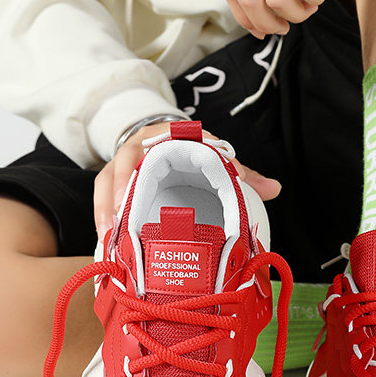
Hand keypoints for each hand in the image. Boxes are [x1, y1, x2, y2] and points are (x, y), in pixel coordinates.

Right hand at [93, 122, 281, 241]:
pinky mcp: (110, 183)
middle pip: (124, 161)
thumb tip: (274, 189)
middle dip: (119, 186)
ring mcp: (120, 164)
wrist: (160, 140)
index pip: (164, 140)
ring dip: (105, 207)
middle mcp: (139, 146)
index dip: (169, 155)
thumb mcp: (210, 155)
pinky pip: (101, 199)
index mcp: (165, 135)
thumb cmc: (187, 150)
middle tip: (119, 213)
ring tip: (109, 234)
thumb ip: (237, 170)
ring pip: (106, 181)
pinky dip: (102, 219)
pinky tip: (107, 241)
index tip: (162, 173)